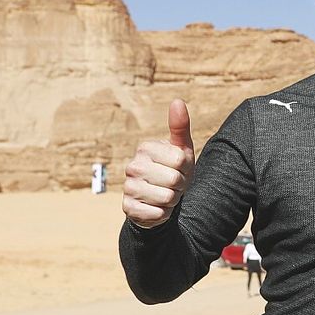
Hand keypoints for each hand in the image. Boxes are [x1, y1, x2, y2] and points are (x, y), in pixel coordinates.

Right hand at [122, 99, 195, 228]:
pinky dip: (163, 213)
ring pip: (167, 198)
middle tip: (173, 184)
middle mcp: (133, 166)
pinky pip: (157, 214)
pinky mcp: (128, 208)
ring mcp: (128, 187)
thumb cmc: (174, 170)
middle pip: (175, 180)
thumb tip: (177, 101)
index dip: (186, 169)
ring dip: (172, 200)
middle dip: (180, 186)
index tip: (179, 169)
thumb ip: (180, 127)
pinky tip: (156, 207)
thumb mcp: (181, 150)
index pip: (181, 160)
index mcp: (145, 148)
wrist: (161, 200)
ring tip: (165, 194)